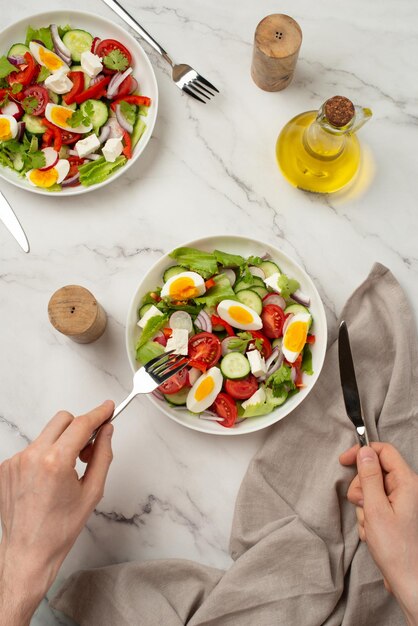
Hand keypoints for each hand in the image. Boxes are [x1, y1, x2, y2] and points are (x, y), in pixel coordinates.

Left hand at [0, 401, 114, 625]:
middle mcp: (33, 456)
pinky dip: (45, 455)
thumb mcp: (92, 492)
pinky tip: (49, 479)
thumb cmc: (59, 528)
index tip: (108, 408)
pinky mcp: (7, 467)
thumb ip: (102, 455)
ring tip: (67, 470)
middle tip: (88, 449)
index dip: (99, 413)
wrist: (29, 551)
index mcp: (56, 462)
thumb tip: (106, 432)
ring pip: (47, 434)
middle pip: (62, 419)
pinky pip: (33, 448)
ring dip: (61, 443)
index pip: (81, 424)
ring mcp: (16, 461)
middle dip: (79, 427)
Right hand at [340, 443, 417, 625]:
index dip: (362, 452)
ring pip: (372, 490)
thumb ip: (369, 477)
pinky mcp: (397, 514)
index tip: (344, 460)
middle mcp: (407, 489)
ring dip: (364, 506)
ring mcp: (402, 502)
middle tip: (360, 504)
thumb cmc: (395, 549)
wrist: (408, 581)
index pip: (384, 451)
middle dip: (361, 487)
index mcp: (407, 482)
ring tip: (370, 525)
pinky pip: (375, 505)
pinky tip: (373, 532)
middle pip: (375, 471)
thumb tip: (364, 452)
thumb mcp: (375, 508)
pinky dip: (369, 516)